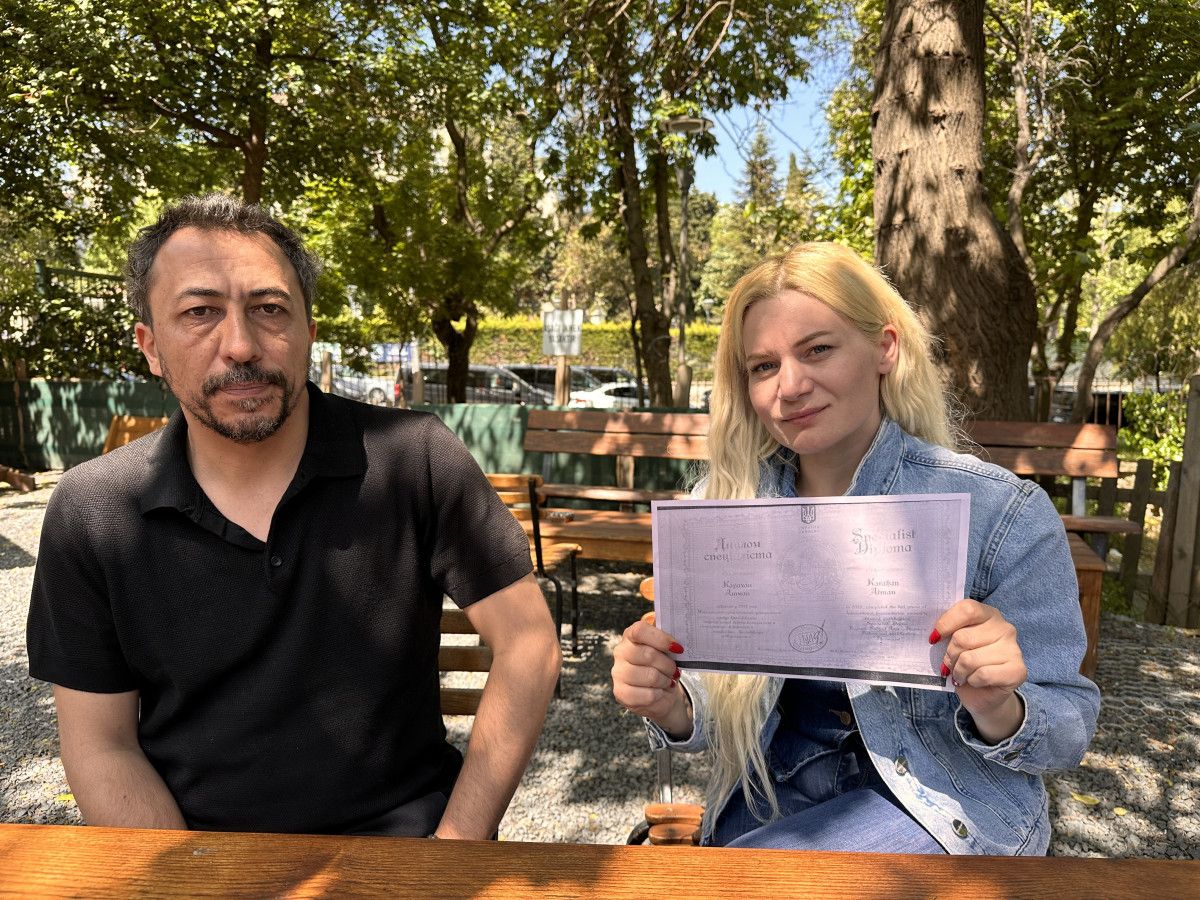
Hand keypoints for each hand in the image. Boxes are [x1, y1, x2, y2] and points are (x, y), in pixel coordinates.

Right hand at [611, 618, 691, 736]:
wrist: (660, 691)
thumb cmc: (663, 665)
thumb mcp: (666, 649)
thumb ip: (668, 640)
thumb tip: (676, 642)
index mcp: (631, 635)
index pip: (640, 631)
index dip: (661, 639)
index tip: (678, 648)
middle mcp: (621, 652)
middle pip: (648, 655)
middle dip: (668, 665)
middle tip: (674, 670)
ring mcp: (618, 673)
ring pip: (650, 676)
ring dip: (665, 680)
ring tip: (667, 681)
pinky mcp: (620, 693)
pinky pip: (648, 695)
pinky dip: (660, 694)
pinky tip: (659, 692)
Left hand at [932, 599, 1026, 742]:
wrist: (984, 695)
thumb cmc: (965, 664)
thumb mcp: (954, 643)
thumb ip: (947, 631)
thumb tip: (933, 634)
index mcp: (988, 614)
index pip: (967, 609)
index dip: (946, 624)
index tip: (934, 639)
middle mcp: (1004, 628)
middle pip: (962, 638)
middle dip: (949, 656)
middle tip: (949, 664)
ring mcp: (1013, 649)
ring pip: (970, 659)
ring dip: (958, 671)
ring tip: (960, 674)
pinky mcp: (1018, 670)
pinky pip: (982, 674)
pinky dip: (971, 681)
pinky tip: (974, 681)